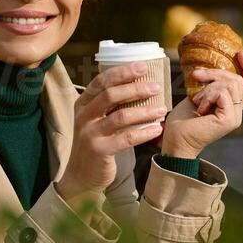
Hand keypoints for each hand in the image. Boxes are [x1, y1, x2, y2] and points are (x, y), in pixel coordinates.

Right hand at [55, 63, 167, 202]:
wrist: (81, 176)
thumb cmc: (95, 143)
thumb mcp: (96, 119)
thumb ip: (110, 104)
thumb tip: (140, 85)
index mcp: (83, 103)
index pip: (101, 81)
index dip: (122, 72)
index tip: (142, 66)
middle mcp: (84, 116)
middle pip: (110, 95)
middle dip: (136, 88)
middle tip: (156, 86)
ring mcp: (90, 133)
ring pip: (120, 116)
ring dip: (144, 111)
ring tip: (162, 108)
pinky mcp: (99, 150)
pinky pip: (126, 138)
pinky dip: (144, 133)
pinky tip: (157, 129)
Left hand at [161, 50, 242, 157]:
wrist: (175, 140)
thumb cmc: (183, 120)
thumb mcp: (199, 95)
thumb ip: (211, 85)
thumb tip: (215, 67)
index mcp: (231, 107)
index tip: (241, 53)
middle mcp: (237, 112)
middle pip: (237, 80)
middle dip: (215, 73)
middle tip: (196, 77)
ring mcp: (234, 117)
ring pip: (231, 84)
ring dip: (209, 87)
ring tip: (197, 100)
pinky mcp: (228, 120)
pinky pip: (223, 94)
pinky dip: (208, 96)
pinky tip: (199, 107)